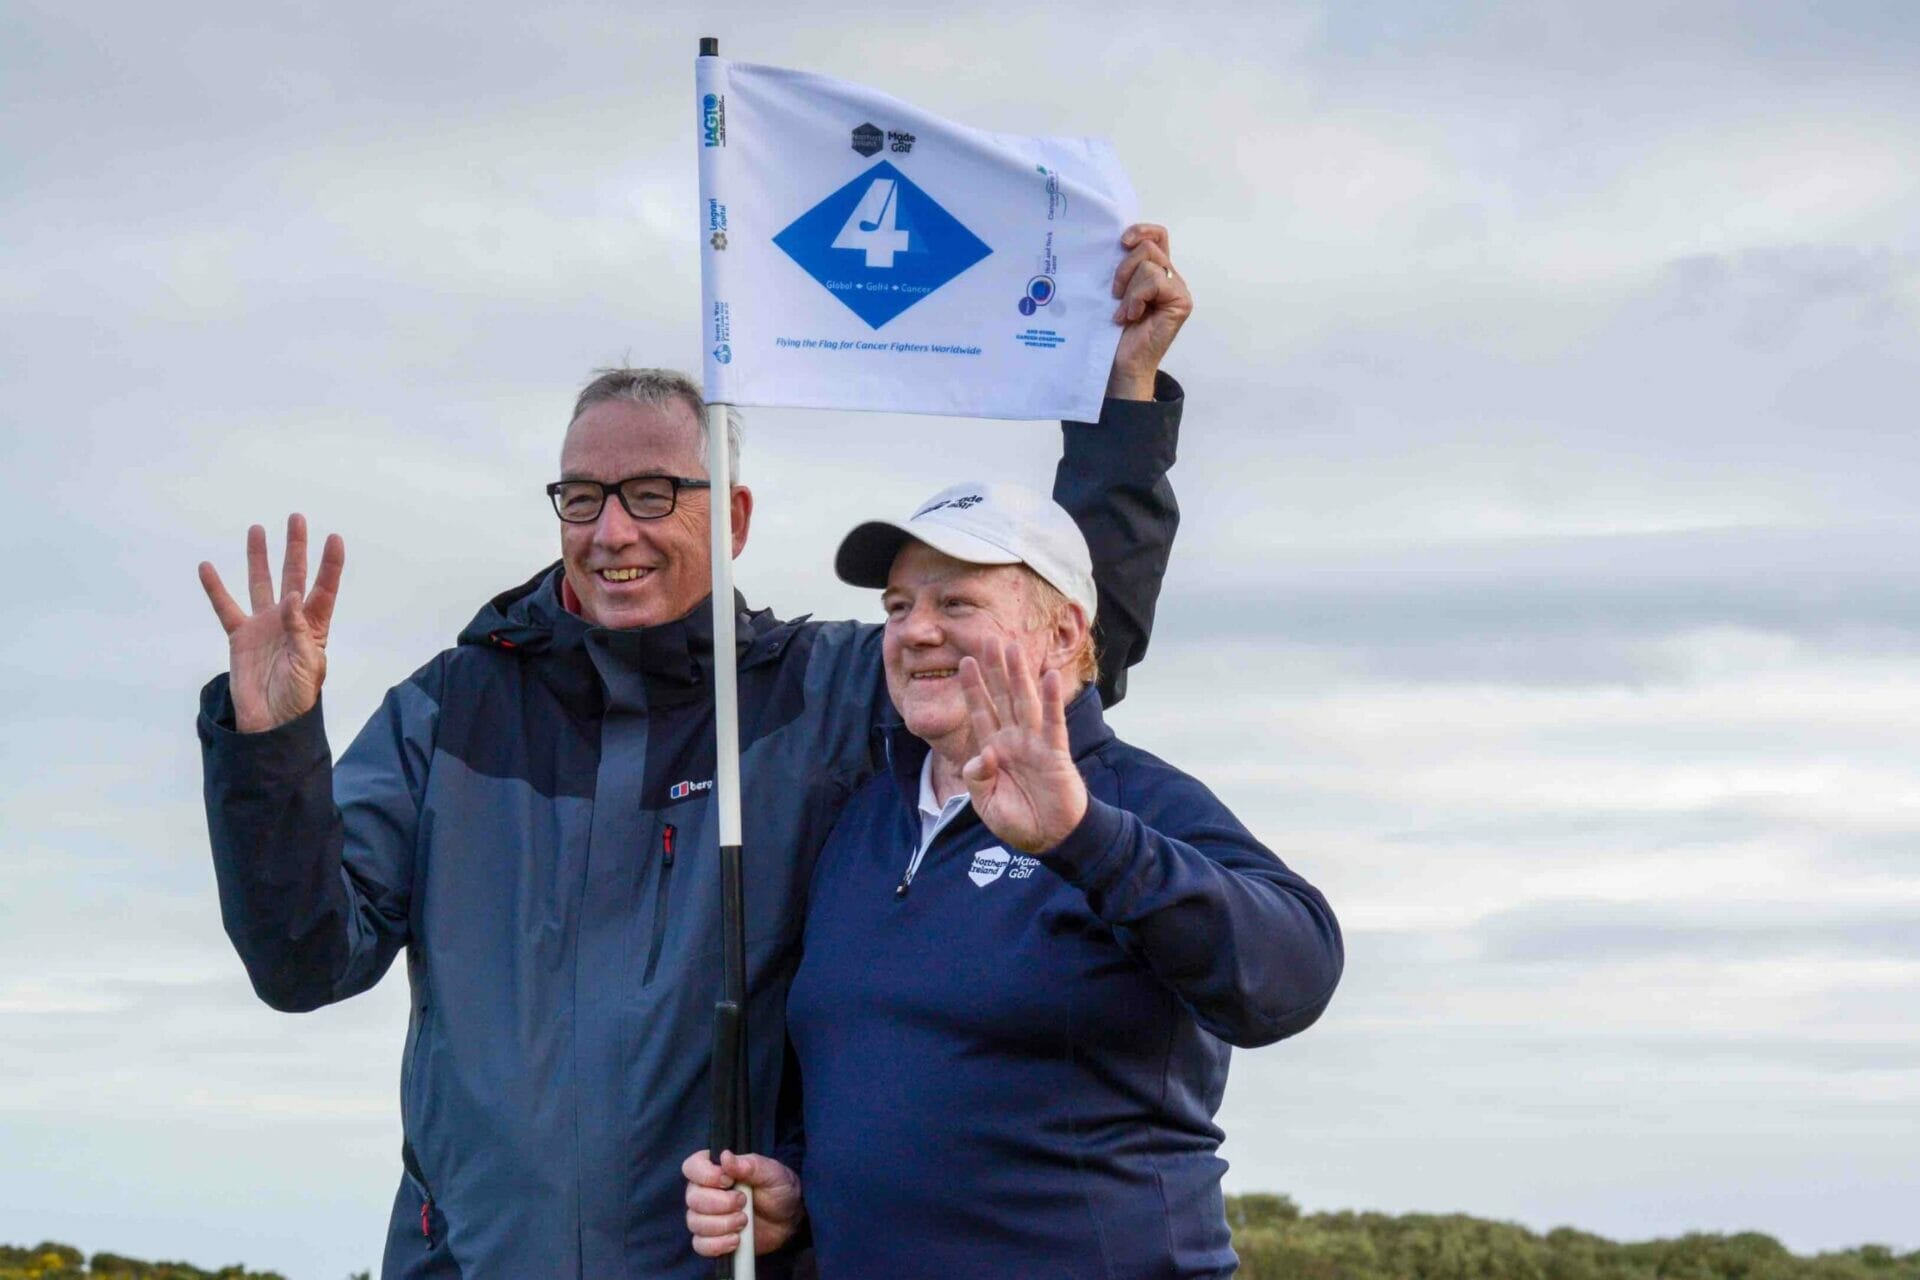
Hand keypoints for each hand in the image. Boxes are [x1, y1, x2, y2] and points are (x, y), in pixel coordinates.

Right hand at [198, 514, 345, 733]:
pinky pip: (225, 607)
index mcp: (313, 627)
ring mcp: (263, 625)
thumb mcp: (308, 666)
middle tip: (296, 519)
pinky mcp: (240, 636)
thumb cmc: (297, 697)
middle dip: (295, 548)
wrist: (270, 722)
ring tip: (257, 530)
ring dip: (259, 558)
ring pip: (260, 583)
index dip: (330, 565)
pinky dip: (215, 588)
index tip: (334, 538)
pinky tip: (207, 567)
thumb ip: (301, 632)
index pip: (324, 590)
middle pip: (293, 576)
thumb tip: (293, 597)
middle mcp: (289, 620)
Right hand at [682, 1149, 802, 1258]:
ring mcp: (705, 1217)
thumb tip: (725, 1156)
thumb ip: (750, 1165)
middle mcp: (704, 1191)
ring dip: (722, 1225)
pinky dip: (718, 1244)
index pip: (692, 1167)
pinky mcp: (711, 1239)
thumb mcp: (772, 1173)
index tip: (729, 1181)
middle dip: (720, 1204)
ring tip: (744, 1222)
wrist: (788, 1220)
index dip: (706, 1176)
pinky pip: (700, 1245)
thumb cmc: (778, 1190)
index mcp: (716, 1169)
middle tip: (744, 1203)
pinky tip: (736, 1240)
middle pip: (692, 1198)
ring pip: (695, 1223)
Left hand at [959, 640, 1088, 852]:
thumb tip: (980, 754)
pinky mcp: (1055, 753)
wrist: (1049, 839)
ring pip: (1025, 702)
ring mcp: (1035, 744)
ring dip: (1019, 675)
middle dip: (995, 669)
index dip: (973, 687)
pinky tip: (1049, 677)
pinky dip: (1052, 700)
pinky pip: (1053, 722)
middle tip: (988, 638)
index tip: (964, 662)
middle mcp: (1013, 741)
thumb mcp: (986, 805)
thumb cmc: (1017, 821)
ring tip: (1014, 647)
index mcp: (993, 751)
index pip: (981, 712)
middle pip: (1002, 697)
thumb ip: (978, 779)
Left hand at [1106, 222, 1192, 400]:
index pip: (1156, 236)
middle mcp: (1171, 278)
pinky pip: (1154, 281)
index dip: (1141, 231)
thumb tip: (1118, 243)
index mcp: (1156, 272)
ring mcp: (1178, 290)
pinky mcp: (1182, 301)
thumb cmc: (1115, 332)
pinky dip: (1137, 297)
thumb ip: (1124, 268)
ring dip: (1129, 289)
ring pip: (1150, 264)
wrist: (1122, 364)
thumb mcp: (1116, 292)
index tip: (1121, 242)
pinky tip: (1132, 316)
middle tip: (1115, 295)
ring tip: (1124, 312)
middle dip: (1124, 269)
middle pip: (1149, 247)